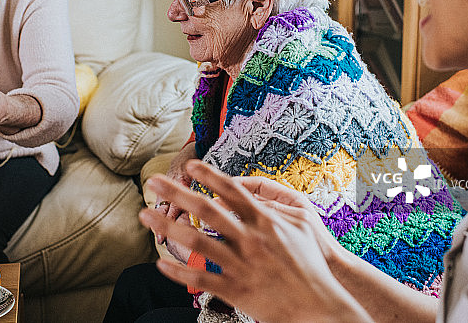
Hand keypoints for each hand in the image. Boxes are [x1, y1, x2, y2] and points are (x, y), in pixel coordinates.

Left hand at [139, 160, 369, 322]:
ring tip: (145, 215)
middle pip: (205, 209)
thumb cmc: (314, 260)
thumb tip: (248, 190)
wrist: (322, 302)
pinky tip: (160, 264)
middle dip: (176, 193)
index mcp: (265, 219)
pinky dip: (178, 271)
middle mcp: (249, 238)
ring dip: (167, 226)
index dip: (209, 175)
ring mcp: (241, 264)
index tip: (189, 165)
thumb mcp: (301, 222)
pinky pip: (200, 278)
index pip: (231, 190)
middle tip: (154, 181)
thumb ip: (273, 204)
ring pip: (195, 242)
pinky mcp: (236, 290)